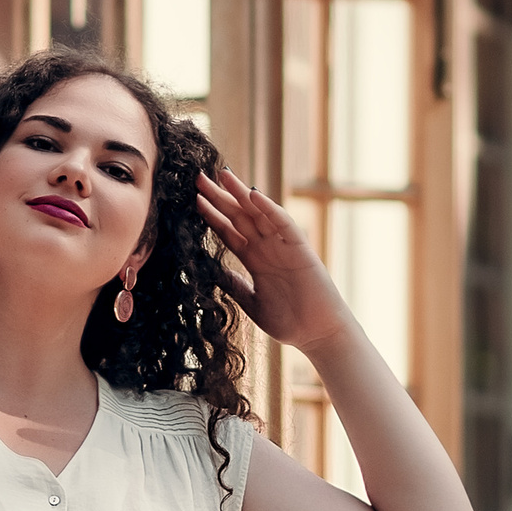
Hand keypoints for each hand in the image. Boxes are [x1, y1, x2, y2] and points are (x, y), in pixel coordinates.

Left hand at [195, 166, 351, 356]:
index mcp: (255, 260)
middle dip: (220, 197)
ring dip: (241, 194)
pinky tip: (253, 195)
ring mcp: (283, 246)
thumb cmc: (289, 322)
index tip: (193, 200)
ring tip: (223, 175)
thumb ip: (234, 285)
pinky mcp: (300, 249)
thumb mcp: (251, 302)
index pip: (229, 232)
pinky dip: (269, 208)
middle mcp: (267, 248)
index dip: (212, 216)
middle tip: (199, 177)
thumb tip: (211, 271)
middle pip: (239, 216)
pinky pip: (283, 224)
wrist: (318, 335)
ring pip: (259, 214)